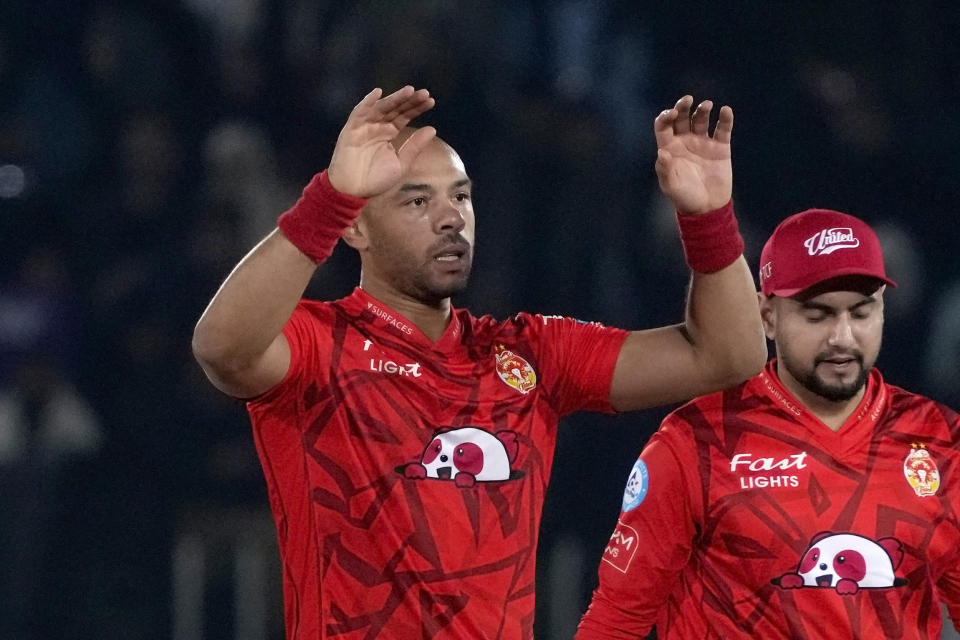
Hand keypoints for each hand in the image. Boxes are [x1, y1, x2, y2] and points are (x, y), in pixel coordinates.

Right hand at [327, 86, 436, 197]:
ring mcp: (364, 125)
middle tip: (424, 93)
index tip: (431, 101)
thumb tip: (432, 129)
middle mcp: (378, 126)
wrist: (353, 191)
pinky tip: (378, 93)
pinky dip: (367, 102)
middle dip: (409, 101)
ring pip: (381, 107)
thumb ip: (415, 146)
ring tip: (409, 91)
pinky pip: (359, 112)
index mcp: (389, 133)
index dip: (416, 108)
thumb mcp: (401, 162)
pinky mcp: (351, 128)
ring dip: (394, 98)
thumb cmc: (376, 179)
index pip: (404, 116)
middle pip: (395, 109)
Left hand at [654, 95, 732, 213]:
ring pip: (701, 119)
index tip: (671, 113)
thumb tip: (663, 152)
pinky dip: (725, 119)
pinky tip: (726, 111)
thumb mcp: (671, 186)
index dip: (665, 117)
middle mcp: (685, 141)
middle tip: (687, 100)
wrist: (707, 208)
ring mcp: (703, 142)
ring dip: (702, 110)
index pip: (664, 126)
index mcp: (669, 148)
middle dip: (683, 106)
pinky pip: (723, 129)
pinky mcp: (720, 147)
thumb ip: (665, 169)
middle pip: (682, 117)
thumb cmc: (684, 197)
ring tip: (706, 105)